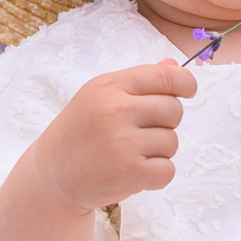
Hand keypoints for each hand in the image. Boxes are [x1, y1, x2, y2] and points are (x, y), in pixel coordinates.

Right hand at [24, 62, 198, 212]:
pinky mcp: (129, 172)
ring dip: (159, 152)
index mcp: (110, 86)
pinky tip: (135, 172)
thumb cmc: (81, 132)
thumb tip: (173, 65)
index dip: (185, 83)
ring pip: (172, 142)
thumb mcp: (100, 96)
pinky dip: (157, 175)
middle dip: (166, 123)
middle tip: (142, 132)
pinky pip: (168, 170)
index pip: (166, 77)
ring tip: (131, 153)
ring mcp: (123, 142)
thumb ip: (138, 82)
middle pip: (174, 110)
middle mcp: (117, 110)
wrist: (52, 174)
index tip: (187, 91)